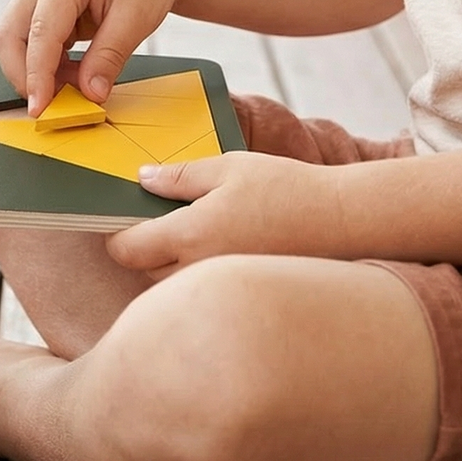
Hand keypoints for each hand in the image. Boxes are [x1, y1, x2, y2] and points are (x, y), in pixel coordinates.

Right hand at [0, 0, 187, 113]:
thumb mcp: (138, 17)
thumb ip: (110, 57)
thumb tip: (89, 94)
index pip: (40, 31)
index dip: (36, 74)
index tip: (39, 109)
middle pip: (9, 35)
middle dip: (23, 75)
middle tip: (52, 105)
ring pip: (16, 42)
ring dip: (39, 72)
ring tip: (79, 84)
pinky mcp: (43, 9)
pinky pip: (33, 44)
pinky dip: (49, 66)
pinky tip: (77, 73)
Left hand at [105, 152, 344, 277]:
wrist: (345, 222)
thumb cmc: (286, 187)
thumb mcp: (228, 167)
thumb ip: (179, 175)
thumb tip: (141, 179)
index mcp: (190, 235)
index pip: (126, 250)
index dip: (116, 236)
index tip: (121, 220)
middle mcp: (200, 270)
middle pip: (145, 272)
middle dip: (144, 249)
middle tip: (161, 219)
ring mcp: (223, 288)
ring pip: (175, 286)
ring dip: (171, 265)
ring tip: (193, 232)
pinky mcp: (243, 294)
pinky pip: (205, 290)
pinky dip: (200, 275)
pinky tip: (219, 248)